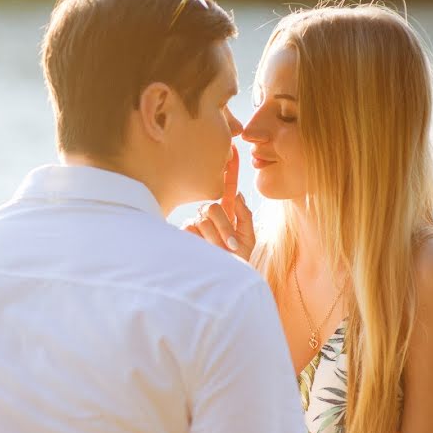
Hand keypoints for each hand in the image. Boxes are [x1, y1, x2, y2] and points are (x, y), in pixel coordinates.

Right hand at [182, 145, 255, 260]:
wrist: (225, 282)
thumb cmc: (238, 261)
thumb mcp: (248, 238)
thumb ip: (245, 215)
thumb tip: (238, 194)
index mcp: (228, 213)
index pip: (227, 188)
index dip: (230, 171)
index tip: (232, 150)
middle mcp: (209, 216)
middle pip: (212, 207)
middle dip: (223, 227)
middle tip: (231, 245)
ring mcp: (196, 225)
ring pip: (202, 219)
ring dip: (214, 238)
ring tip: (219, 253)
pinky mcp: (183, 235)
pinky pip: (190, 229)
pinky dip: (201, 242)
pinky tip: (205, 252)